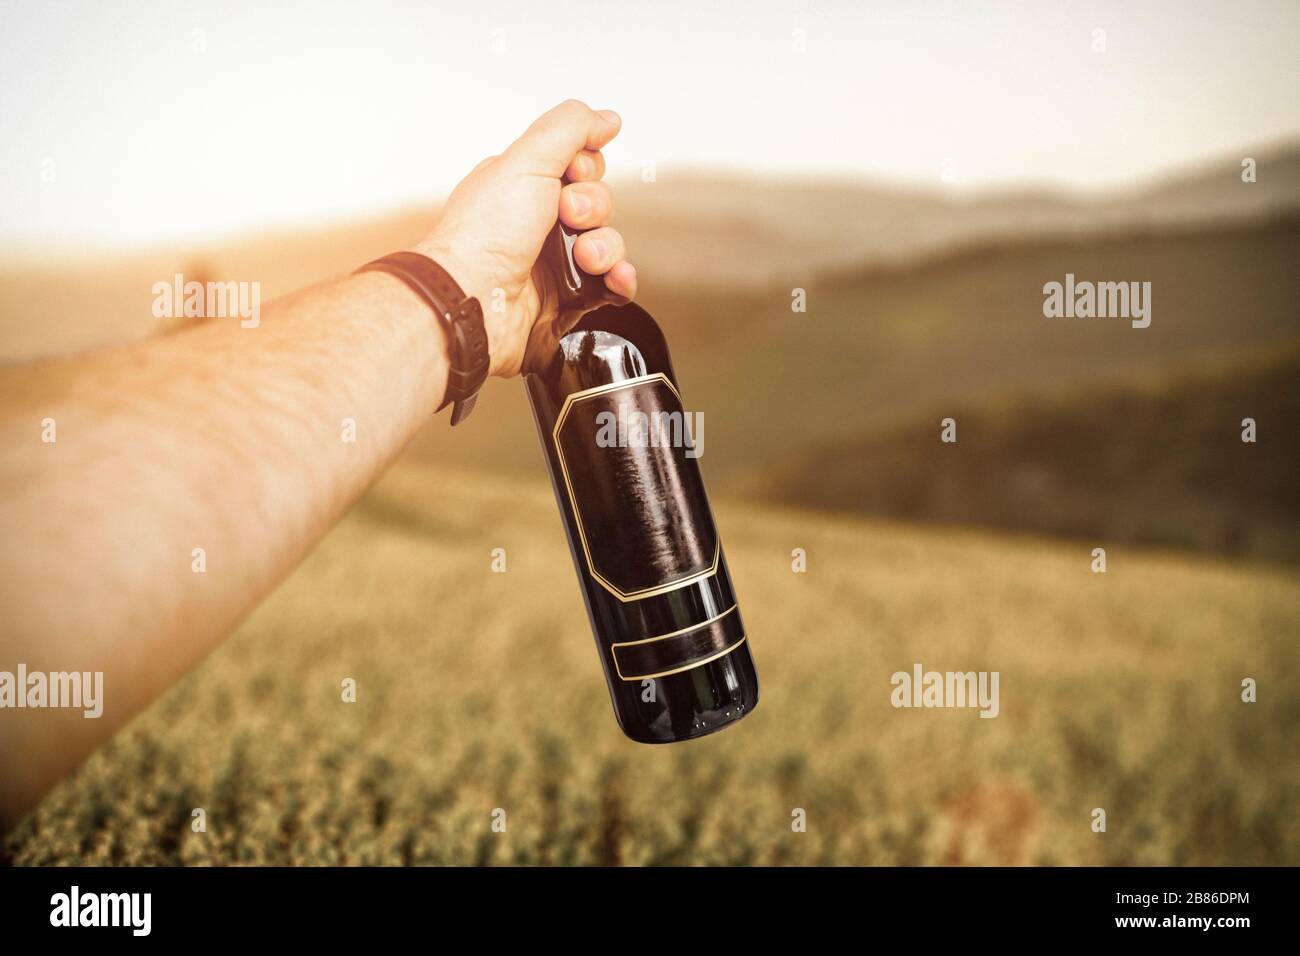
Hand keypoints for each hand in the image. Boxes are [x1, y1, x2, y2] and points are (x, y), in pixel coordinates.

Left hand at [412, 99, 637, 377]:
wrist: (472, 301)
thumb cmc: (482, 237)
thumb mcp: (525, 160)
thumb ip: (569, 128)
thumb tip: (605, 117)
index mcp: (521, 186)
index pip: (578, 165)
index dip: (585, 168)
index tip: (570, 174)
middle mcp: (536, 224)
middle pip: (598, 203)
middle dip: (593, 209)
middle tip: (568, 217)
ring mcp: (553, 263)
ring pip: (608, 244)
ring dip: (606, 247)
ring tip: (584, 258)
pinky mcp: (568, 300)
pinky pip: (611, 285)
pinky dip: (620, 279)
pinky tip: (612, 276)